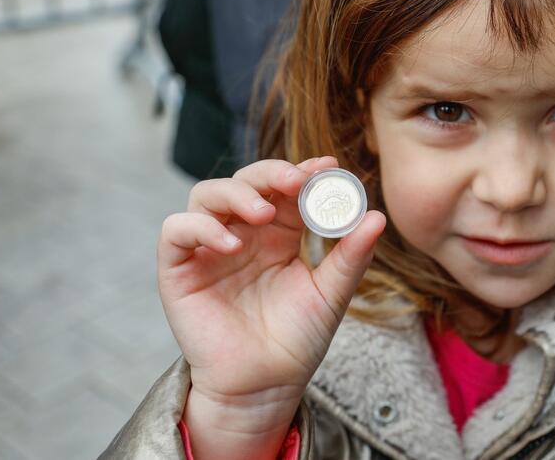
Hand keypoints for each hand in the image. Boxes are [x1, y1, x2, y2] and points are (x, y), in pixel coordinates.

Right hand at [158, 157, 384, 456]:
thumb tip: (378, 216)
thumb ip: (351, 256)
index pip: (286, 187)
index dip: (304, 171)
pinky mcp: (179, 270)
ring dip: (235, 193)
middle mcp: (242, 233)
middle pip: (247, 180)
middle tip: (296, 181)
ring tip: (263, 213)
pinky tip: (232, 244)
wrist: (265, 386)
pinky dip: (201, 227)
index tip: (328, 166)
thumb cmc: (296, 340)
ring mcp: (209, 248)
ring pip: (207, 194)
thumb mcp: (331, 294)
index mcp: (279, 233)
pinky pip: (176, 231)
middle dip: (271, 173)